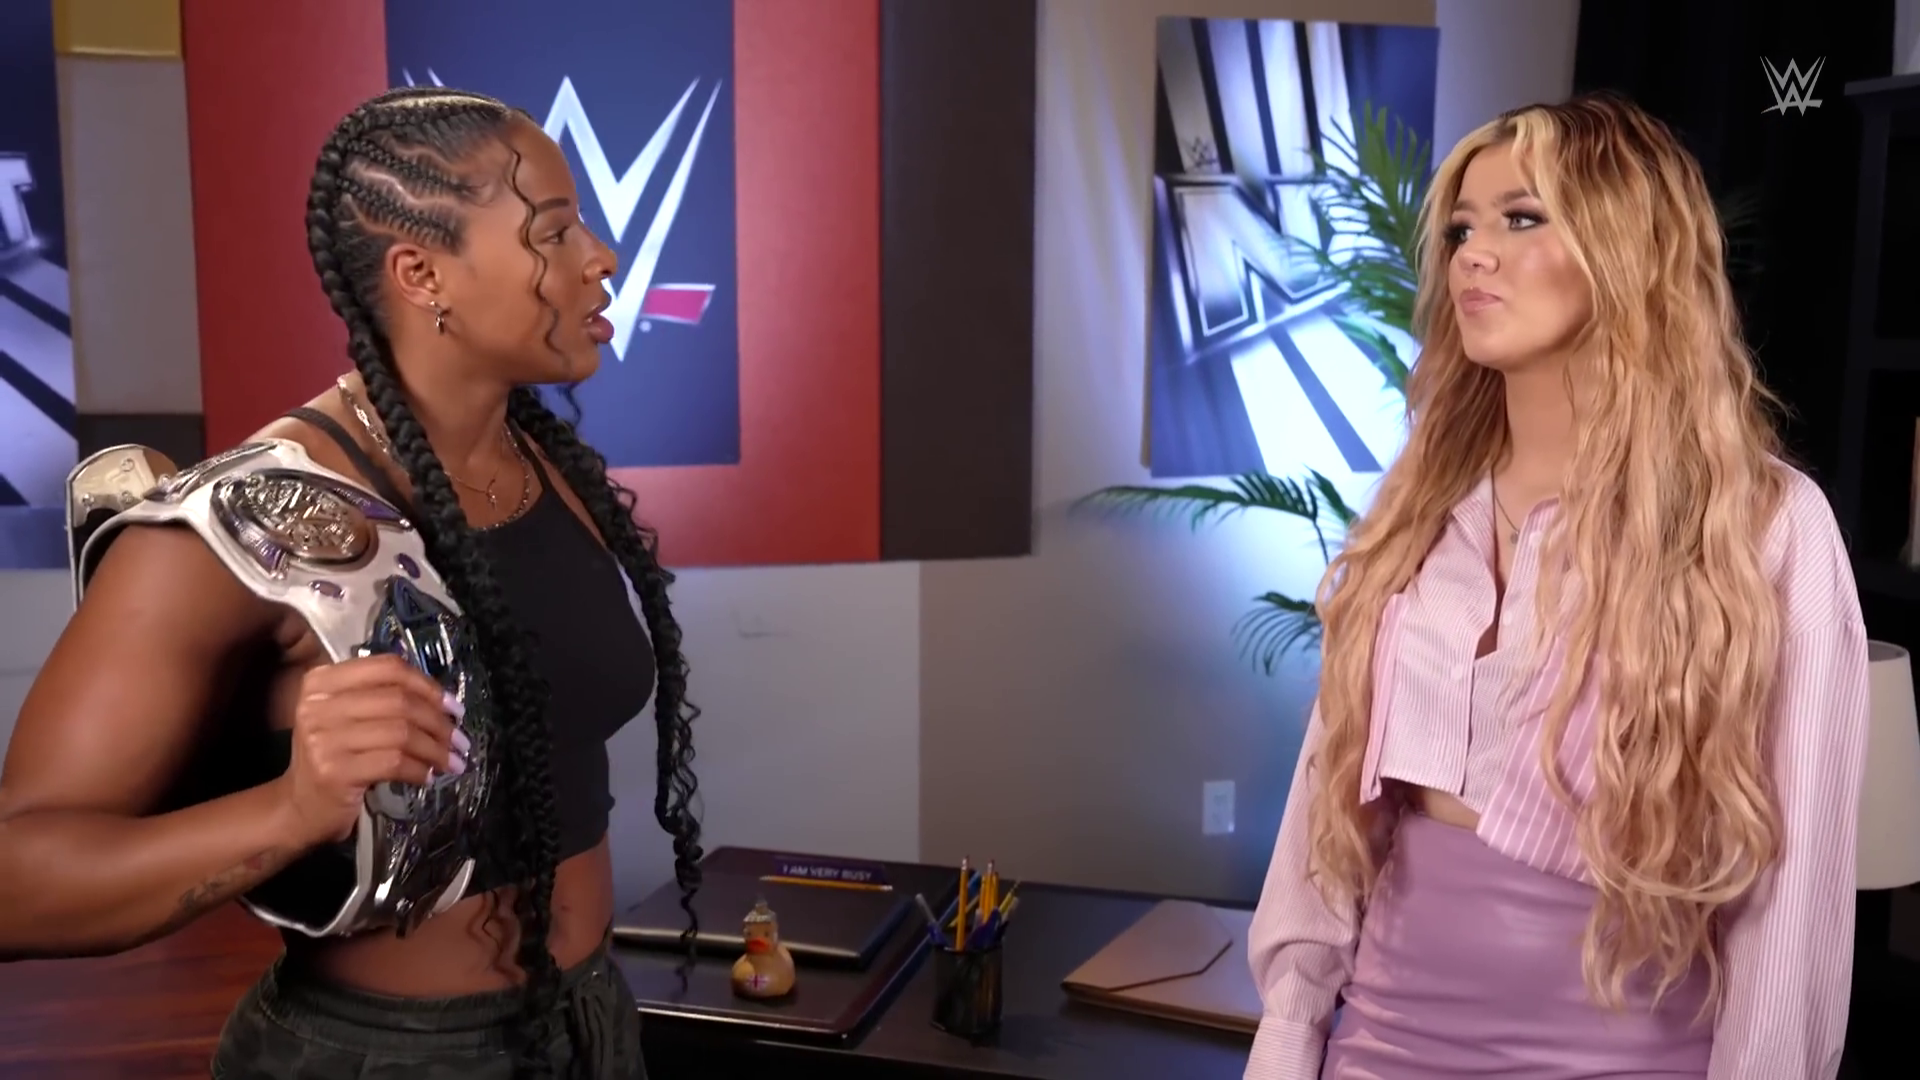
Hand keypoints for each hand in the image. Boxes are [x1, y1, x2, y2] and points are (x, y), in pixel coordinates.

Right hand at [275, 653, 469, 848]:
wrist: (300, 806)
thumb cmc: (333, 756)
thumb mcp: (348, 717)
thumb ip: (384, 698)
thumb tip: (444, 701)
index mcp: (322, 681)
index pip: (388, 668)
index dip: (427, 685)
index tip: (452, 706)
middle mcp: (318, 704)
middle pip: (399, 701)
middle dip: (438, 722)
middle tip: (459, 740)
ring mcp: (323, 738)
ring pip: (401, 733)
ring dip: (436, 749)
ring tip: (452, 761)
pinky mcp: (334, 771)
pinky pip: (394, 762)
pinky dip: (419, 769)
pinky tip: (427, 776)